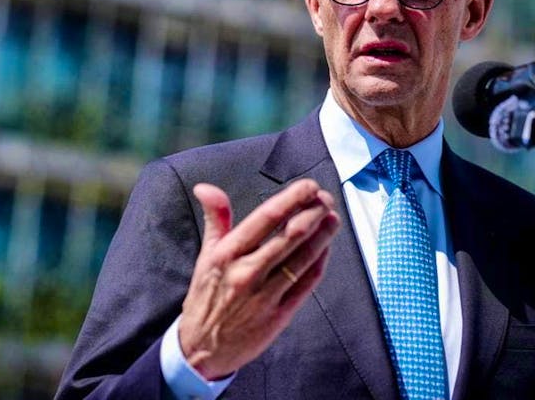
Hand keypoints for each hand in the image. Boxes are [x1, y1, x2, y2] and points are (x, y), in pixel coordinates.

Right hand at [178, 179, 339, 379]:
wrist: (202, 348)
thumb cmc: (207, 296)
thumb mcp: (207, 255)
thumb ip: (215, 218)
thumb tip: (206, 188)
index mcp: (228, 253)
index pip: (267, 217)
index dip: (293, 198)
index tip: (308, 186)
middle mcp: (247, 272)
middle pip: (291, 235)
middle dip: (314, 212)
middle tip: (325, 199)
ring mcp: (265, 295)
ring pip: (303, 258)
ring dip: (323, 235)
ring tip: (332, 218)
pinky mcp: (279, 314)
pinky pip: (306, 283)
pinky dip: (319, 262)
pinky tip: (326, 248)